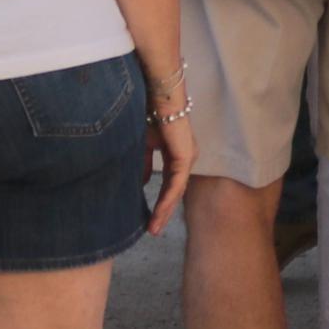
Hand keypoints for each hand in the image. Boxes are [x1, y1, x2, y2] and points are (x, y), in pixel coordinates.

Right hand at [145, 104, 196, 235]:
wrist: (156, 97)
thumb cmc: (148, 115)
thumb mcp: (142, 146)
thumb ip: (143, 164)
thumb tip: (141, 183)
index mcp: (176, 155)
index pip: (168, 185)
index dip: (158, 202)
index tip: (148, 219)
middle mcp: (185, 158)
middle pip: (175, 192)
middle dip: (163, 212)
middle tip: (152, 231)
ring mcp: (187, 157)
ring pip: (177, 191)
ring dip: (164, 211)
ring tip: (153, 228)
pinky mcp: (186, 156)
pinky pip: (177, 183)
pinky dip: (168, 198)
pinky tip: (159, 212)